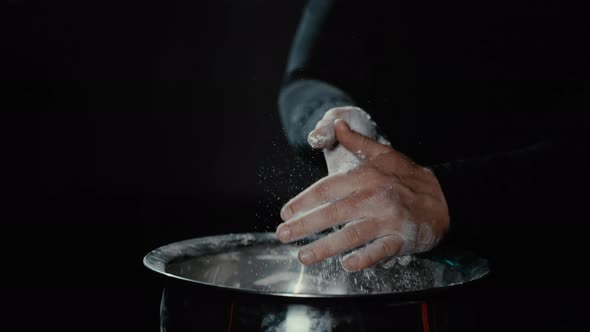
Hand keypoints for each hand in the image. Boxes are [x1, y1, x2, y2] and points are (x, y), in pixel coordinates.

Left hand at [277, 119, 448, 270]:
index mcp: (366, 177)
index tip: (286, 212)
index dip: (304, 201)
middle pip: (333, 213)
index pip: (327, 189)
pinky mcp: (401, 237)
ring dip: (325, 247)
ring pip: (351, 235)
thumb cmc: (409, 177)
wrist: (446, 197)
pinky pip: (379, 251)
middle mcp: (374, 197)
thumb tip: (337, 125)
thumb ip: (357, 142)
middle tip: (283, 235)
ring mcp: (388, 219)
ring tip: (303, 256)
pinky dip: (363, 258)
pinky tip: (345, 264)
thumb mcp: (384, 154)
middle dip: (305, 225)